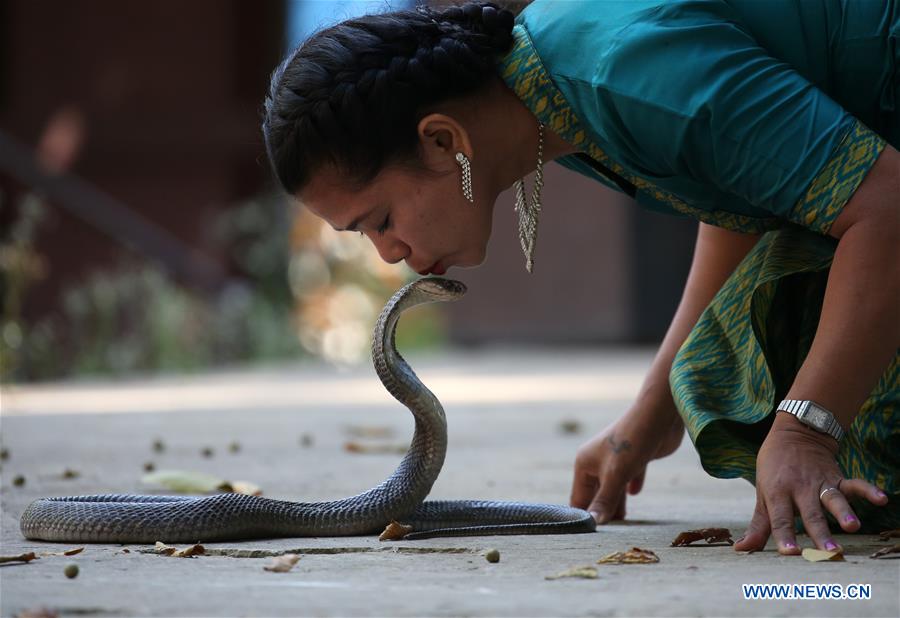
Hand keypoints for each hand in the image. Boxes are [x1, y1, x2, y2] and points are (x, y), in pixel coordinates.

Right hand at [570, 404, 683, 523]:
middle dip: (602, 512)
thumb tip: (593, 524)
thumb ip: (605, 500)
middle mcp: (597, 461)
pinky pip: (630, 476)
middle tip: (610, 535)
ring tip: (624, 525)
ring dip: (618, 503)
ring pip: (613, 487)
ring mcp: (616, 459)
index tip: (589, 537)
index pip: (579, 497)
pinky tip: (635, 493)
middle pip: (596, 494)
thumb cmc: (632, 442)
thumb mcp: (616, 475)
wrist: (658, 415)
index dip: (583, 516)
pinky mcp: (635, 458)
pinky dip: (631, 486)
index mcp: (584, 464)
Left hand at [733, 413, 889, 553]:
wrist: (793, 434)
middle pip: (810, 513)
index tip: (791, 553)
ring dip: (843, 512)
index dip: (784, 536)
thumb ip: (758, 525)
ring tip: (853, 526)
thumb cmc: (774, 470)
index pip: (780, 519)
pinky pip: (854, 484)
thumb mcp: (762, 494)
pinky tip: (881, 498)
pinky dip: (868, 490)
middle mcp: (799, 489)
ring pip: (833, 499)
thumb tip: (741, 549)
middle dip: (820, 533)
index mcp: (777, 493)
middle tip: (830, 552)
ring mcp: (820, 482)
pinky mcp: (837, 477)